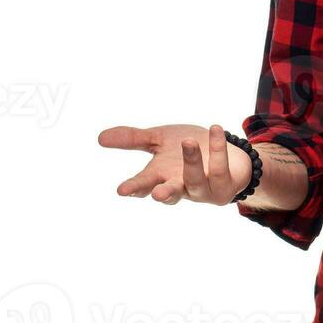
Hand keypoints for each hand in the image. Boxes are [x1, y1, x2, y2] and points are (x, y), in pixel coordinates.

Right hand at [97, 122, 252, 205]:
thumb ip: (133, 139)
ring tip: (188, 142)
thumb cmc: (187, 150)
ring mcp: (202, 188)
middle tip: (157, 193)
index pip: (144, 185)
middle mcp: (180, 186)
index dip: (134, 188)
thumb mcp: (158, 140)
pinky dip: (218, 149)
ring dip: (191, 162)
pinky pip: (220, 168)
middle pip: (170, 192)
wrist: (222, 153)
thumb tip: (99, 138)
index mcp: (160, 176)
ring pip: (196, 180)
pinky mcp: (223, 186)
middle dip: (164, 193)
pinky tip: (215, 129)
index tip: (123, 190)